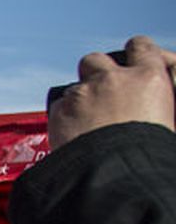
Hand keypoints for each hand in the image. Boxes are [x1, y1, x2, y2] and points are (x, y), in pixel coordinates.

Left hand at [48, 34, 175, 147]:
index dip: (136, 52)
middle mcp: (113, 80)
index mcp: (148, 79)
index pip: (141, 46)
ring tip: (88, 120)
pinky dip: (63, 117)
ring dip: (80, 98)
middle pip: (97, 59)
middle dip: (97, 72)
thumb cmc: (147, 156)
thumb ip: (157, 105)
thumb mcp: (168, 122)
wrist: (114, 176)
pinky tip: (73, 134)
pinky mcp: (59, 112)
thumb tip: (150, 109)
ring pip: (74, 85)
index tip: (133, 60)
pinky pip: (58, 106)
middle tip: (103, 92)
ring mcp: (83, 94)